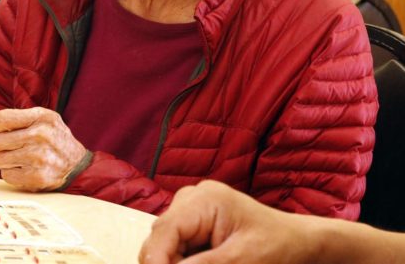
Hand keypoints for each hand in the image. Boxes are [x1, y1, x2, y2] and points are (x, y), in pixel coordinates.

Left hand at [0, 107, 87, 191]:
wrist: (77, 165)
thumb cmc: (55, 138)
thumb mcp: (40, 120)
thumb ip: (14, 117)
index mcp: (41, 117)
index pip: (2, 119)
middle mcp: (40, 136)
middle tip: (4, 146)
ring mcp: (38, 157)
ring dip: (2, 159)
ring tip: (15, 157)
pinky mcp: (36, 177)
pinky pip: (5, 175)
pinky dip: (10, 172)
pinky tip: (22, 168)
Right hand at [140, 180, 314, 263]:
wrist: (300, 244)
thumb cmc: (280, 246)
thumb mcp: (243, 260)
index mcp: (204, 199)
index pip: (164, 230)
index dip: (156, 260)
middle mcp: (191, 200)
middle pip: (160, 239)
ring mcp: (190, 211)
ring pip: (165, 246)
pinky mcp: (193, 225)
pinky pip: (177, 249)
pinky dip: (184, 262)